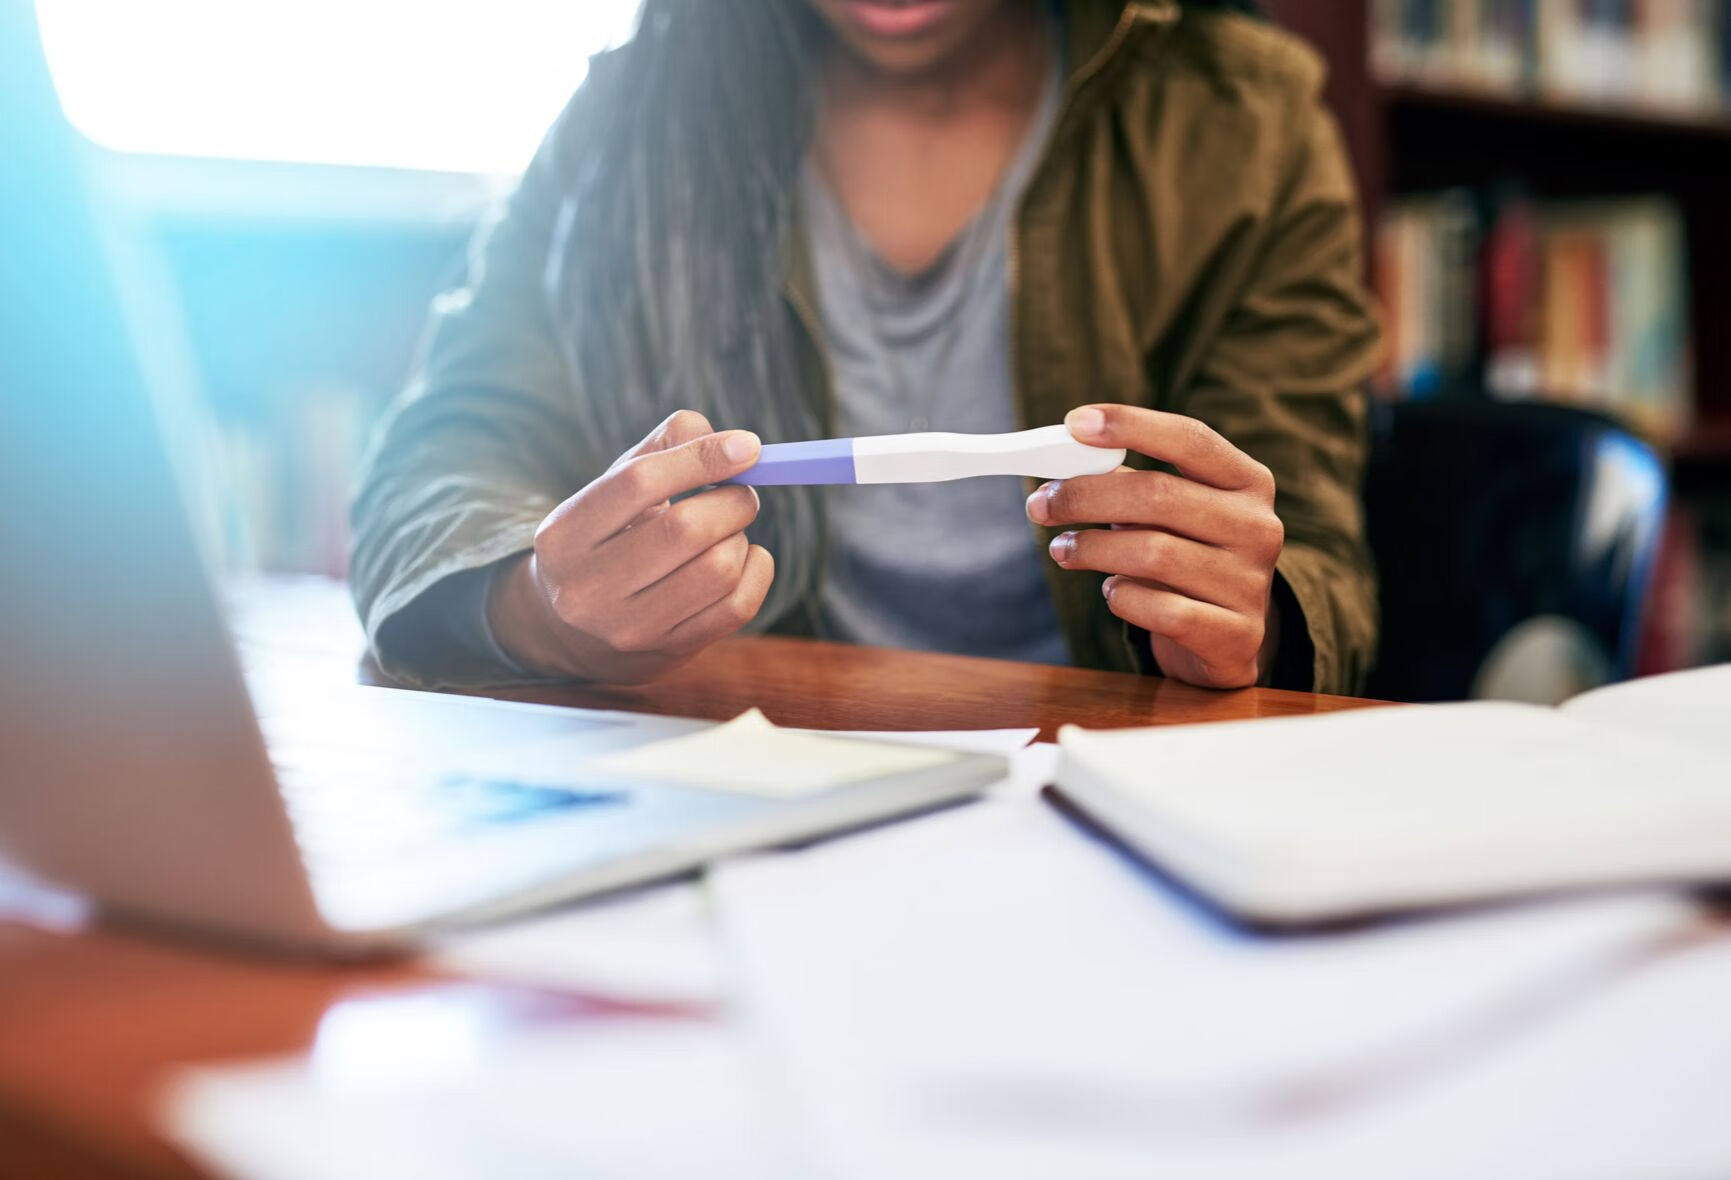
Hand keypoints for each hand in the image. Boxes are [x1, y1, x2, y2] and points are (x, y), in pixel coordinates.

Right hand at [488, 410, 774, 684]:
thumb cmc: (608, 540)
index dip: (701, 458)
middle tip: (740, 493)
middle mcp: (588, 587)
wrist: (581, 632)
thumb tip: (731, 444)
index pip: (639, 482)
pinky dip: (757, 572)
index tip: (747, 447)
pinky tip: (745, 559)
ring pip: (719, 569)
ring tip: (729, 531)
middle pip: (685, 529)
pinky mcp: (668, 651)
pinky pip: (738, 606)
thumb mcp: (614, 489)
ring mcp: (628, 628)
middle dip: (732, 501)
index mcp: (565, 535)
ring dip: (741, 538)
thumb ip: (663, 449)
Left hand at [1028, 405, 1284, 689]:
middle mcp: (1259, 527)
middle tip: (1040, 503)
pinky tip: (1113, 591)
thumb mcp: (1167, 513)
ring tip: (1063, 549)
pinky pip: (1162, 610)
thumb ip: (1125, 482)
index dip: (1131, 425)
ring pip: (1154, 553)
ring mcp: (1251, 584)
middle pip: (1160, 495)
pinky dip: (1123, 598)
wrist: (1227, 636)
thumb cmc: (1185, 556)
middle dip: (1086, 495)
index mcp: (1248, 482)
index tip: (1074, 423)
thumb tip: (1059, 464)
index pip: (1190, 439)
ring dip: (1093, 548)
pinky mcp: (1235, 637)